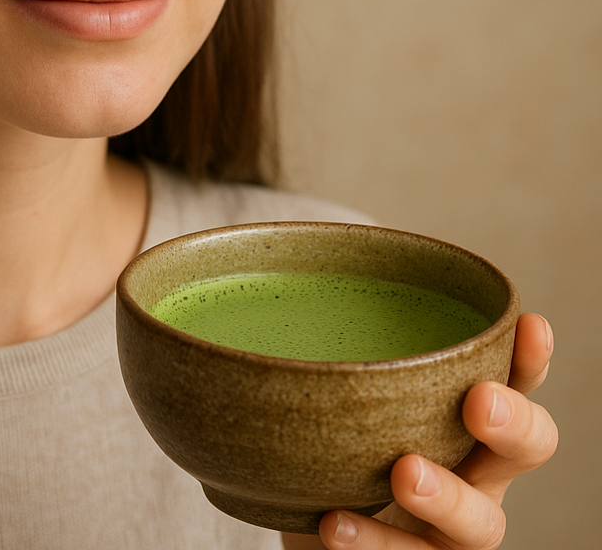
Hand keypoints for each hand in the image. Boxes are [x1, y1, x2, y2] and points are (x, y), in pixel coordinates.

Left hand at [282, 313, 556, 549]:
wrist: (308, 517)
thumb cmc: (338, 436)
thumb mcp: (341, 388)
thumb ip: (335, 352)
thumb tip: (275, 282)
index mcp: (464, 416)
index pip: (512, 382)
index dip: (528, 358)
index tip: (529, 325)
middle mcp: (473, 469)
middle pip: (527, 449)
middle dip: (514, 423)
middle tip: (480, 403)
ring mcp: (451, 527)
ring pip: (480, 523)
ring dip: (447, 496)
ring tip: (405, 472)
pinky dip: (373, 542)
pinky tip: (335, 522)